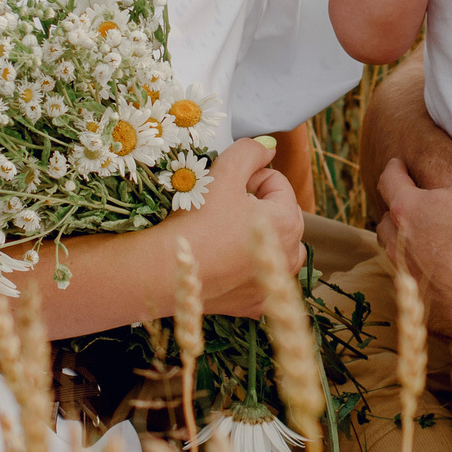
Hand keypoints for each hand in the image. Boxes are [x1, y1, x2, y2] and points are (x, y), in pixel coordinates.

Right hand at [174, 138, 304, 317]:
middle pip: (279, 215)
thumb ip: (250, 152)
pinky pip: (259, 279)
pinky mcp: (253, 304)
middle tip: (221, 205)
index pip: (277, 183)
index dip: (250, 176)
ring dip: (258, 236)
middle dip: (256, 205)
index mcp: (288, 222)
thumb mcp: (224, 173)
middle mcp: (289, 256)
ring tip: (225, 231)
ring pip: (276, 249)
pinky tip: (226, 261)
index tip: (224, 183)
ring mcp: (272, 283)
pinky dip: (248, 268)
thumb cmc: (196, 219)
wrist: (161, 271)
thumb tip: (267, 147)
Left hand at [373, 114, 451, 336]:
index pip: (390, 180)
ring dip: (401, 240)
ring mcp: (407, 274)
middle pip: (385, 219)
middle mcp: (399, 242)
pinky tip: (435, 273)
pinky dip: (418, 272)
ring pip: (394, 252)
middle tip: (407, 199)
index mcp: (408, 209)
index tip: (399, 164)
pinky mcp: (420, 303)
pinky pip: (411, 282)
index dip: (395, 168)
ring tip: (416, 235)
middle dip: (394, 207)